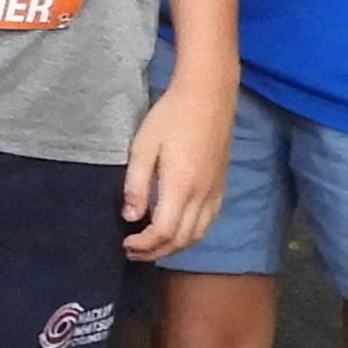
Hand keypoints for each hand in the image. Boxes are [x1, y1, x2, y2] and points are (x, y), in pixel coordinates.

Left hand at [118, 69, 231, 261]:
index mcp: (181, 186)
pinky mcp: (221, 186)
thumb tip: (130, 217)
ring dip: (174, 247)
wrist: (208, 95)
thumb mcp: (143, 147)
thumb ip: (136, 185)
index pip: (163, 232)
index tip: (125, 243)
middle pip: (181, 240)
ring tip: (152, 246)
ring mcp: (215, 192)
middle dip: (156, 252)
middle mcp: (202, 195)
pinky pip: (209, 222)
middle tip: (133, 251)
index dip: (144, 245)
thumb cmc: (171, 116)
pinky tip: (177, 230)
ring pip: (198, 235)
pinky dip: (192, 235)